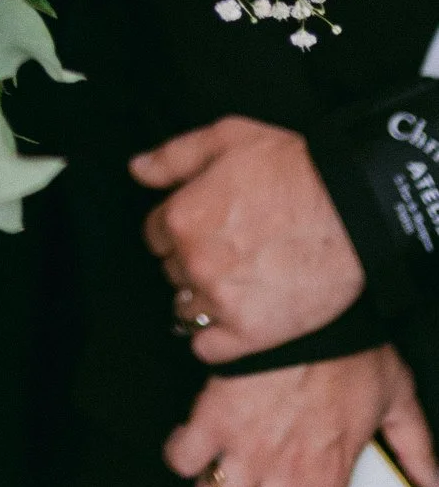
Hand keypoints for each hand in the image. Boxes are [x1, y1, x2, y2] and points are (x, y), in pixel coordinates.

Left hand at [135, 114, 363, 356]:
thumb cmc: (291, 168)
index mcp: (181, 216)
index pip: (154, 234)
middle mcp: (193, 261)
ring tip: (236, 285)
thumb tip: (137, 170)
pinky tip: (234, 322)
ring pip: (187, 308)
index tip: (205, 228)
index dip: (178, 229)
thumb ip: (172, 157)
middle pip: (172, 270)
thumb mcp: (225, 138)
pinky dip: (216, 339)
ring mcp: (221, 300)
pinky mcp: (251, 333)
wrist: (350, 208)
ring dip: (203, 298)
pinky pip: (209, 348)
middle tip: (229, 252)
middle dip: (192, 261)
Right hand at [165, 348, 438, 486]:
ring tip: (220, 482)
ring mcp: (245, 450)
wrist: (301, 310)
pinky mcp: (212, 419)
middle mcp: (284, 474)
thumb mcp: (395, 396)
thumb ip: (415, 444)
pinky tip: (190, 445)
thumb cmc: (346, 347)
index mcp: (328, 476)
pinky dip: (181, 456)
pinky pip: (182, 458)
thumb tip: (433, 477)